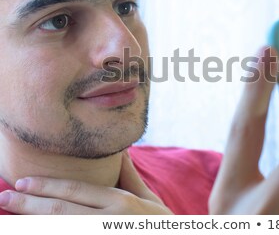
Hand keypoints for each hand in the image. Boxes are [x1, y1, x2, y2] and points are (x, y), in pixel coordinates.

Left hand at [0, 151, 172, 213]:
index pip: (76, 191)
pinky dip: (51, 234)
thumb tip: (119, 152)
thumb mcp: (150, 200)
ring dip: (33, 225)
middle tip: (4, 198)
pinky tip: (35, 230)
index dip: (47, 187)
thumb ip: (130, 177)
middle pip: (61, 212)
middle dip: (29, 205)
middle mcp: (110, 221)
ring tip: (9, 218)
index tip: (22, 183)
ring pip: (61, 229)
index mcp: (121, 203)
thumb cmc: (162, 225)